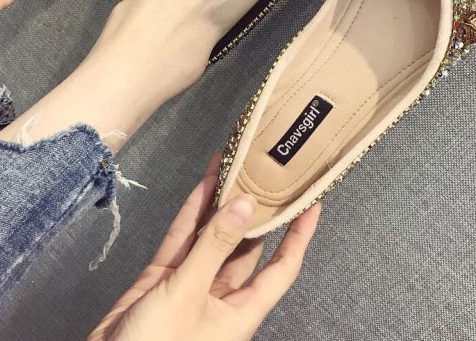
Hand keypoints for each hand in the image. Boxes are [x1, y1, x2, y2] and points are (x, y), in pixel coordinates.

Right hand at [89, 154, 320, 340]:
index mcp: (240, 311)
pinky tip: (203, 183)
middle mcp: (221, 296)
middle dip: (254, 209)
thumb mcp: (188, 294)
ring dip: (221, 203)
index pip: (282, 268)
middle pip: (246, 245)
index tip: (311, 203)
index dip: (298, 236)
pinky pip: (184, 239)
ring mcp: (192, 285)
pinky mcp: (164, 279)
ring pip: (213, 236)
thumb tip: (245, 204)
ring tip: (233, 164)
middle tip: (262, 171)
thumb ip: (214, 246)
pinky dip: (193, 212)